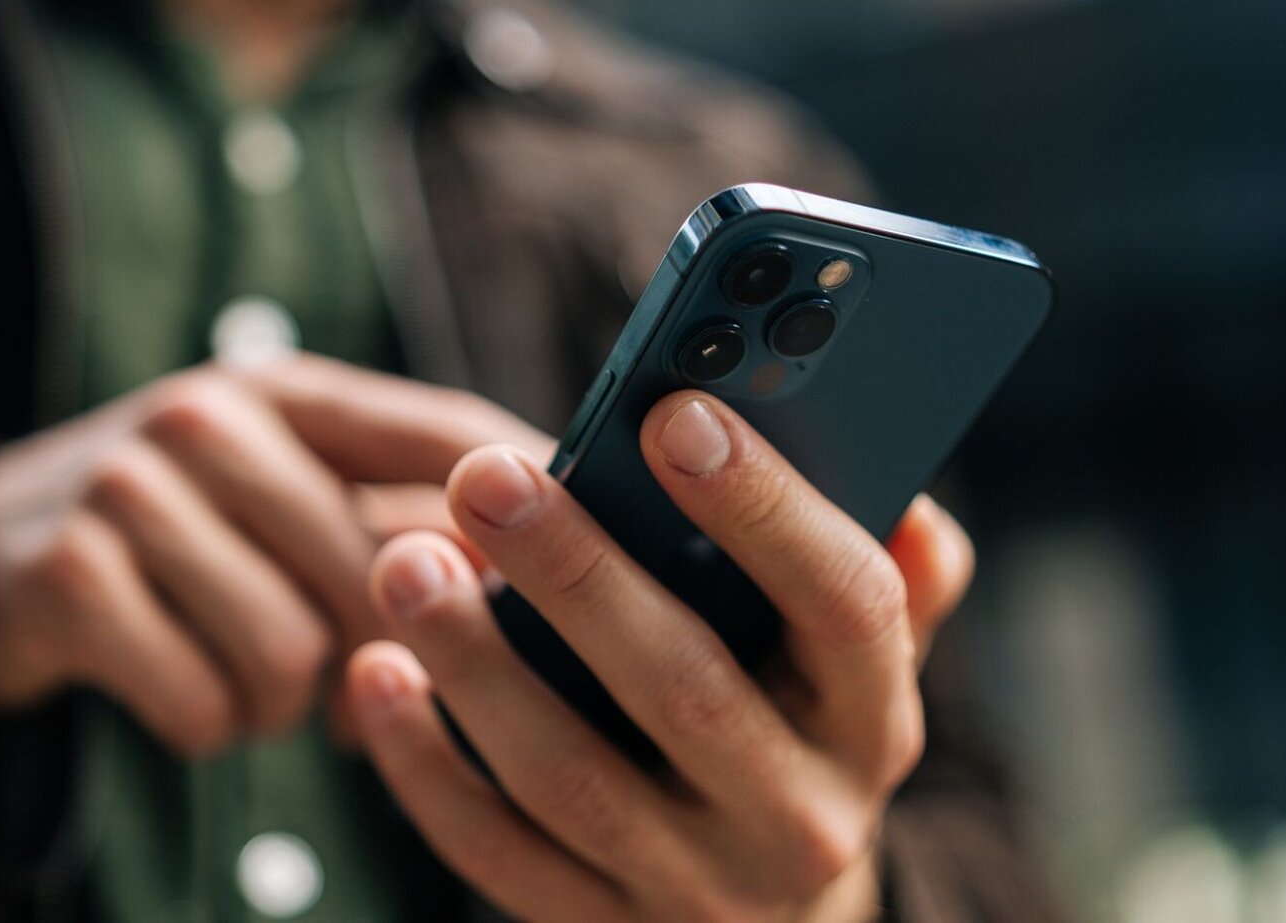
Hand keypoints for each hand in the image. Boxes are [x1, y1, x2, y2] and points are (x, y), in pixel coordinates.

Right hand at [0, 354, 545, 755]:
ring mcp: (131, 484)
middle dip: (375, 657)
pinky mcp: (67, 573)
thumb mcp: (269, 495)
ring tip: (246, 681)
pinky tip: (179, 691)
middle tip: (344, 685)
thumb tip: (545, 581)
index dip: (530, 502)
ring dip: (280, 705)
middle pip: (379, 572)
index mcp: (286, 390)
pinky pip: (204, 701)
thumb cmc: (162, 540)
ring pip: (294, 651)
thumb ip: (388, 520)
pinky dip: (206, 726)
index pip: (449, 432)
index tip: (594, 571)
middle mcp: (211, 413)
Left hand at [344, 390, 974, 921]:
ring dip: (477, 663)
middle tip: (486, 476)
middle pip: (684, 688)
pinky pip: (494, 850)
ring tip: (405, 561)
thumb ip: (889, 578)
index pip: (844, 606)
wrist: (766, 919)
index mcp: (871, 721)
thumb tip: (908, 500)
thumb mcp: (853, 664)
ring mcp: (693, 887)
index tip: (673, 414)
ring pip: (570, 776)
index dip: (764, 507)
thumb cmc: (792, 729)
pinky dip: (426, 763)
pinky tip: (376, 672)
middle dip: (577, 574)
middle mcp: (797, 817)